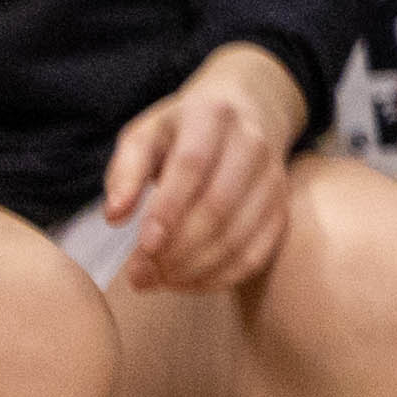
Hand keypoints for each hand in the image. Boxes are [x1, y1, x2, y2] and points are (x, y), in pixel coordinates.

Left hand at [101, 55, 307, 297]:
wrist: (244, 113)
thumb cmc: (181, 131)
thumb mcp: (146, 134)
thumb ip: (125, 171)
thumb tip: (115, 216)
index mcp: (212, 116)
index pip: (193, 166)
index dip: (169, 209)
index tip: (143, 246)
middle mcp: (252, 144)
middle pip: (219, 206)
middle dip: (178, 248)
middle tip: (141, 275)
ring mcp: (273, 178)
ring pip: (239, 235)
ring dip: (196, 268)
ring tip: (159, 281)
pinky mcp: (281, 208)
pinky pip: (257, 253)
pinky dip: (222, 277)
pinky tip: (189, 283)